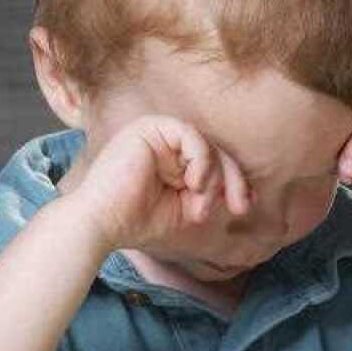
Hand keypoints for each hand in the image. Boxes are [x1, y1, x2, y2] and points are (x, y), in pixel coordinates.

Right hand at [64, 114, 253, 252]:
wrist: (101, 224)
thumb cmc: (139, 222)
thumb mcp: (187, 209)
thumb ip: (211, 195)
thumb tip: (250, 195)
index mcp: (171, 159)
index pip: (214, 162)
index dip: (234, 182)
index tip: (242, 208)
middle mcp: (164, 142)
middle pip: (216, 151)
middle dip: (232, 181)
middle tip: (238, 208)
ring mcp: (156, 131)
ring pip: (206, 144)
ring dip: (213, 178)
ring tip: (199, 207)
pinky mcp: (149, 126)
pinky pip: (190, 134)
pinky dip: (201, 160)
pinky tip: (195, 184)